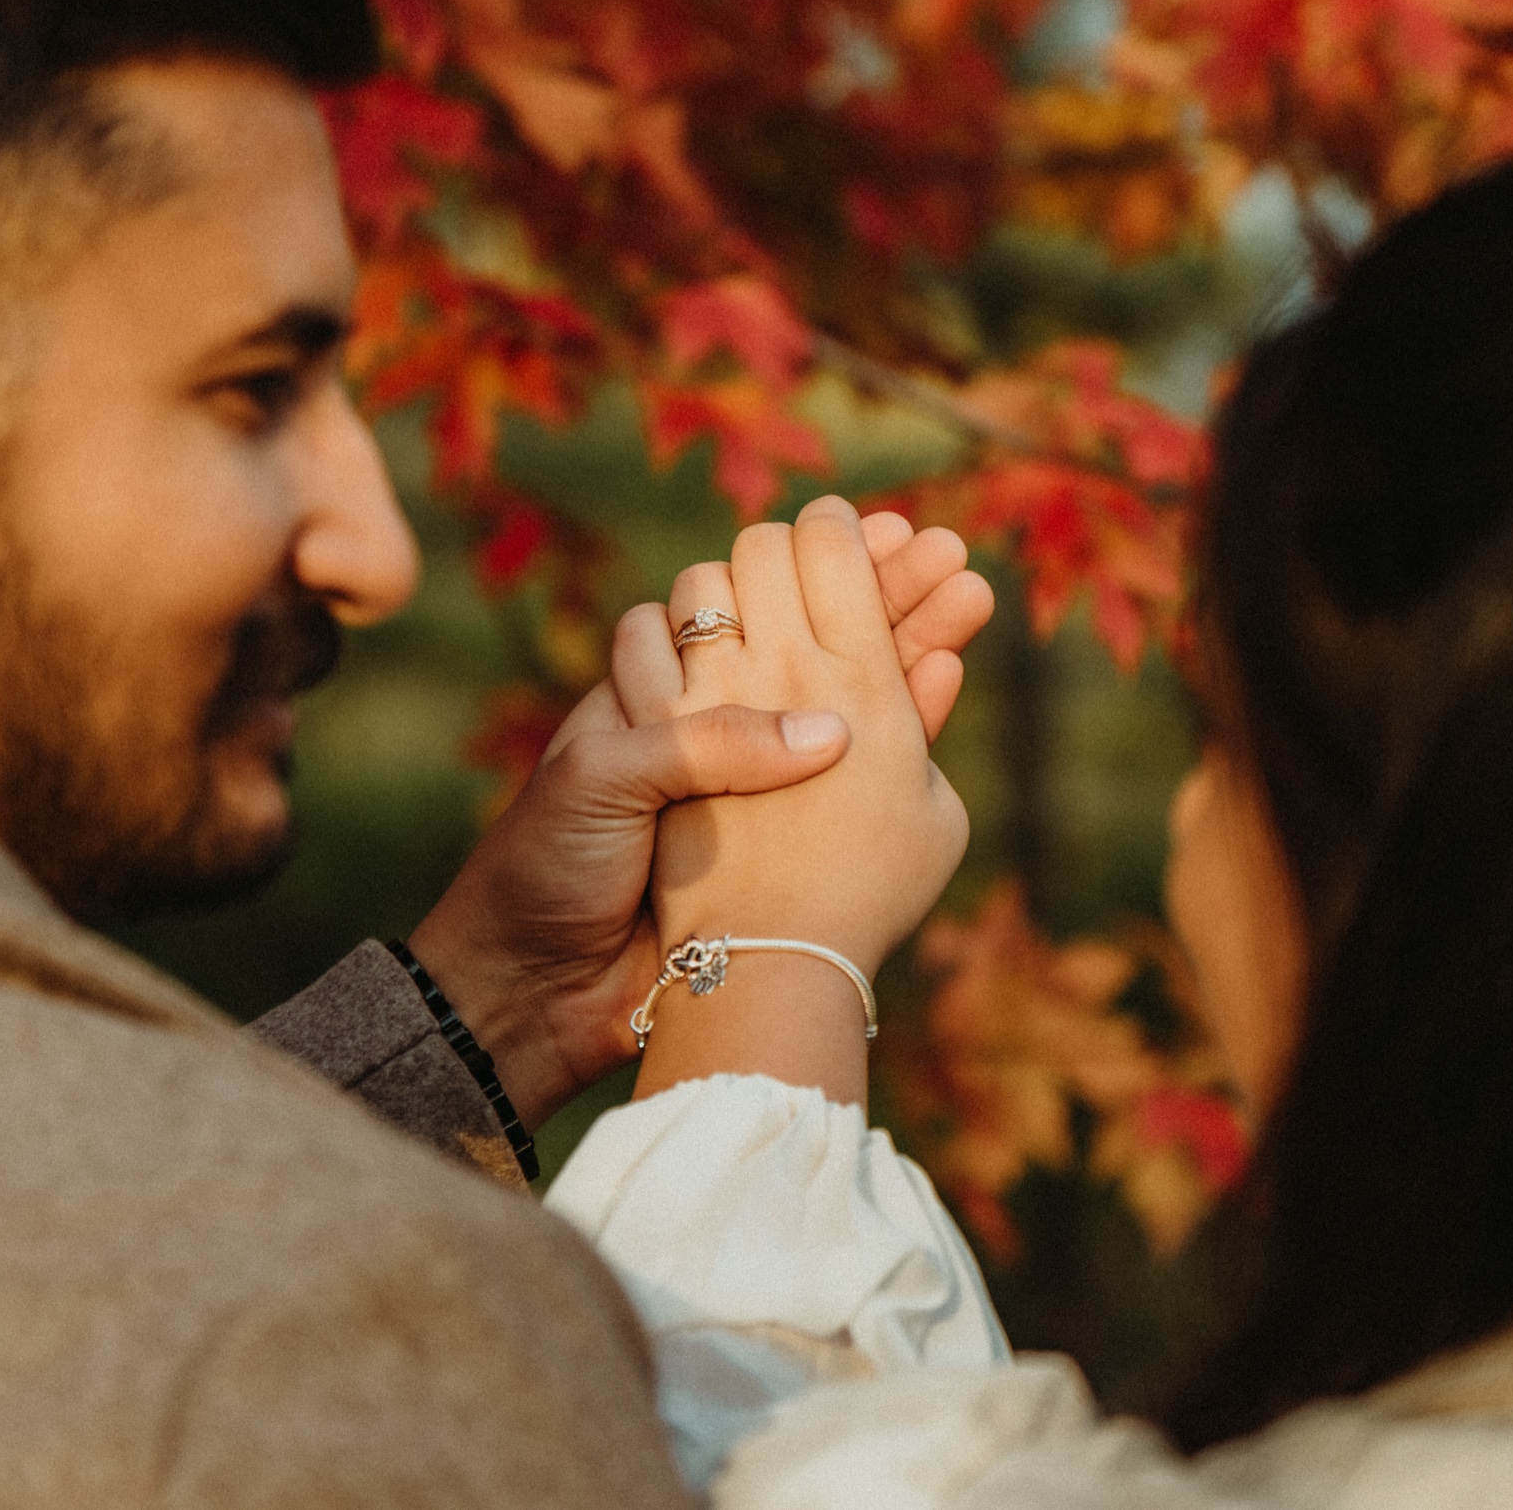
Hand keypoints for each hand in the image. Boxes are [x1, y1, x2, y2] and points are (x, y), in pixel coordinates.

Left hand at [406, 511, 991, 1125]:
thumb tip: (826, 734)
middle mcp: (724, 715)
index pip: (761, 593)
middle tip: (946, 553)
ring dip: (915, 636)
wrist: (544, 983)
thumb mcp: (605, 778)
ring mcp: (765, 776)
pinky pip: (871, 768)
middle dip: (886, 582)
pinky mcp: (793, 834)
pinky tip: (946, 676)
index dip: (820, 556)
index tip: (882, 529)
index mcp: (667, 680)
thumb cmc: (552, 866)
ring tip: (969, 596)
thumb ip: (703, 742)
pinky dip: (913, 719)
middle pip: (823, 628)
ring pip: (859, 687)